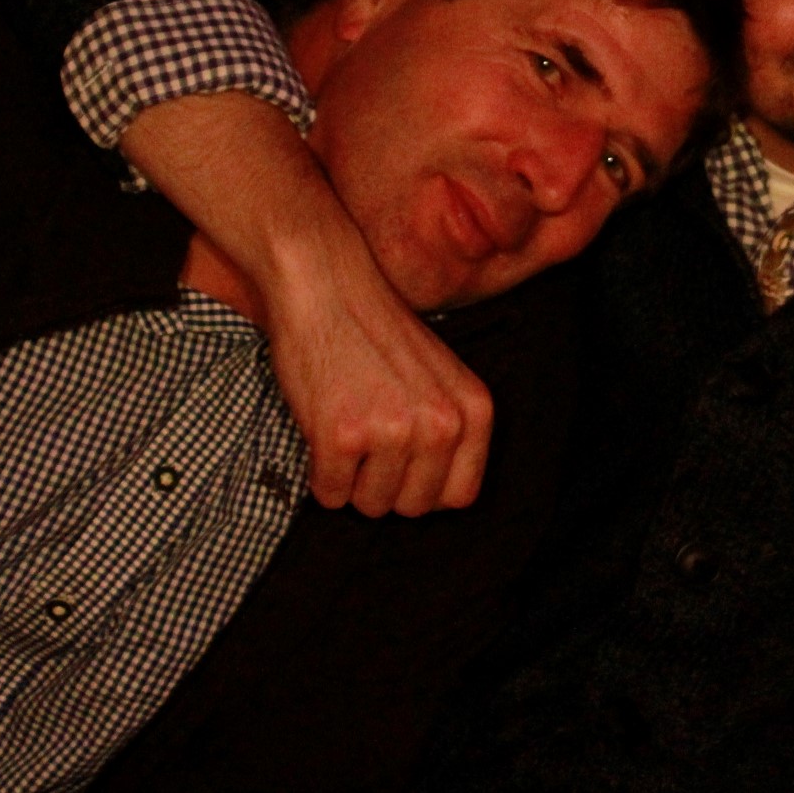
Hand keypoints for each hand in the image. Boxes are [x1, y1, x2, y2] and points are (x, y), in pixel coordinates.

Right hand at [262, 250, 495, 514]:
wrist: (327, 285)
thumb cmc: (377, 331)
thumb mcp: (441, 376)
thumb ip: (449, 431)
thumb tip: (433, 500)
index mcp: (474, 410)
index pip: (459, 496)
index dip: (424, 488)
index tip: (402, 464)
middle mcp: (442, 423)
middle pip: (413, 508)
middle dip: (384, 486)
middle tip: (366, 439)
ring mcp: (394, 430)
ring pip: (370, 506)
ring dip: (350, 479)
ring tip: (347, 426)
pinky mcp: (342, 435)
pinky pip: (329, 495)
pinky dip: (319, 473)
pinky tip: (322, 427)